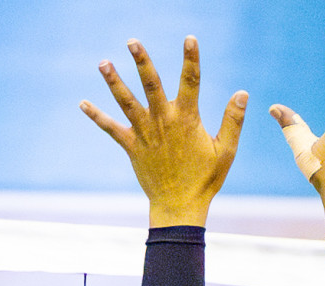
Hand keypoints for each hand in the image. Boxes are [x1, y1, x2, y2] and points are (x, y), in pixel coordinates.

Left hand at [81, 36, 246, 226]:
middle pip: (151, 85)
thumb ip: (233, 121)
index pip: (191, 82)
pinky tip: (82, 103)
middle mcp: (163, 121)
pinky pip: (111, 129)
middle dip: (142, 61)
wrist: (179, 206)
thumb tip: (242, 93)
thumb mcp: (226, 151)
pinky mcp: (131, 147)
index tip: (189, 39)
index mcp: (187, 119)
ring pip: (127, 102)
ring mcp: (145, 134)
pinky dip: (97, 116)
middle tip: (131, 41)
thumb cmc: (205, 180)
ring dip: (114, 82)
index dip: (191, 59)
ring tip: (102, 62)